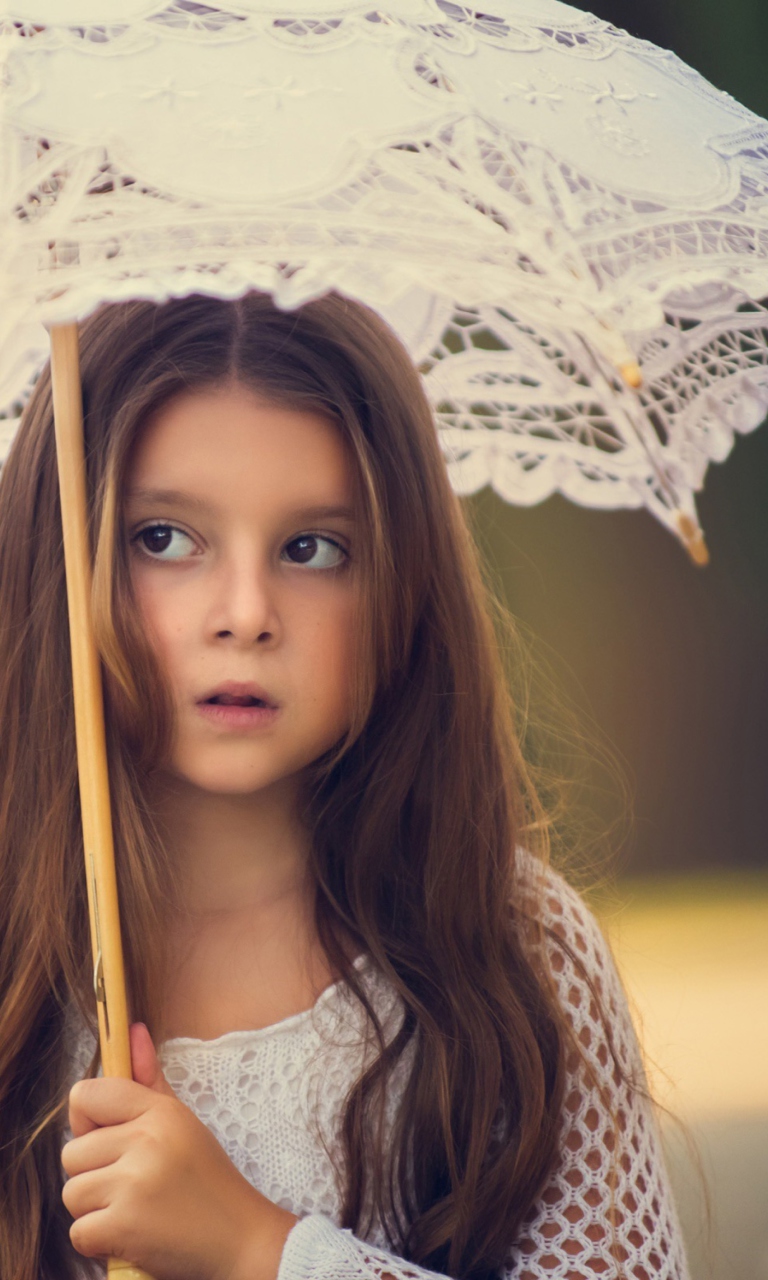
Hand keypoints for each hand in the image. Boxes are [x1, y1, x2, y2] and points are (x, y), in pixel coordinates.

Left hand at [62, 1022, 297, 1279]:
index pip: (86, 1095)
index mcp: (159, 1113)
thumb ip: (150, 1080)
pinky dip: (99, 1241)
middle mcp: (145, 1142)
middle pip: (71, 1152)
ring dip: (95, 1210)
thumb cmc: (208, 1179)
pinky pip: (78, 1232)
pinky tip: (131, 1235)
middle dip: (93, 1174)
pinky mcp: (123, 1228)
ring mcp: (133, 1185)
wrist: (240, 1238)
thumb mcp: (183, 1123)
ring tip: (133, 1210)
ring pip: (72, 1194)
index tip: (108, 1140)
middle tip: (131, 1184)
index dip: (88, 1122)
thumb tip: (133, 1031)